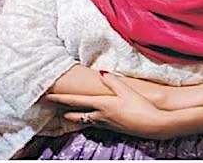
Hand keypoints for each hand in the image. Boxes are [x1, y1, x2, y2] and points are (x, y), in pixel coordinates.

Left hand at [44, 72, 171, 139]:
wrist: (156, 126)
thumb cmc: (143, 107)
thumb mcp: (128, 91)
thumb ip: (113, 81)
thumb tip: (101, 74)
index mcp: (101, 104)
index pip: (74, 101)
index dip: (58, 99)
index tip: (45, 97)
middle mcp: (100, 116)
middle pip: (75, 114)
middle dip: (62, 110)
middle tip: (51, 106)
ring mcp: (106, 124)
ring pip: (84, 120)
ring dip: (74, 116)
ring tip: (66, 113)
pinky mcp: (113, 129)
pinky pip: (95, 125)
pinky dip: (88, 121)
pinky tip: (89, 119)